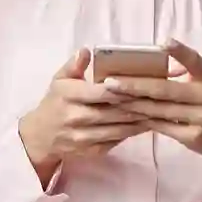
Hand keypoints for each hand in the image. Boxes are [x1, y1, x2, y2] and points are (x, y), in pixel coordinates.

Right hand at [18, 50, 146, 180]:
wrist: (40, 136)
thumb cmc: (55, 102)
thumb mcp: (59, 80)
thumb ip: (74, 65)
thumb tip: (86, 50)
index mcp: (69, 96)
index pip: (101, 92)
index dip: (123, 89)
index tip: (142, 82)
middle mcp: (76, 118)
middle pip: (114, 111)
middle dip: (138, 105)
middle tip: (161, 96)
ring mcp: (84, 137)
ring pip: (119, 129)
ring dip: (140, 120)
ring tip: (158, 110)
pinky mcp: (91, 151)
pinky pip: (116, 141)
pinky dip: (132, 132)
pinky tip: (146, 123)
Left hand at [100, 40, 201, 180]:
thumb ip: (191, 68)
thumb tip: (158, 55)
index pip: (195, 62)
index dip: (180, 52)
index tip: (164, 42)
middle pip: (165, 90)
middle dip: (135, 86)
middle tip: (110, 82)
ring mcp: (200, 119)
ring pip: (159, 110)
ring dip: (132, 104)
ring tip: (111, 98)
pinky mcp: (192, 137)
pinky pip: (162, 126)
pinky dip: (142, 119)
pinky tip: (126, 114)